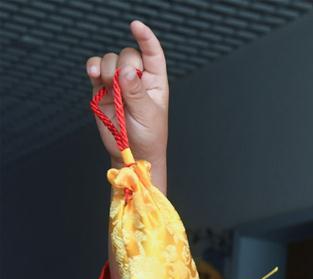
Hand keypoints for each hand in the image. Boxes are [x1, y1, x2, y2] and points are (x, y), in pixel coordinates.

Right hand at [86, 20, 167, 189]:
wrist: (131, 153)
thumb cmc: (148, 137)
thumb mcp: (147, 116)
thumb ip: (136, 93)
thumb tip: (128, 71)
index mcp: (155, 82)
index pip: (153, 54)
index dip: (145, 38)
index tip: (135, 26)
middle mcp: (137, 79)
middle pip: (128, 55)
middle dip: (123, 65)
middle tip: (123, 86)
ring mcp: (118, 82)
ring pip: (109, 59)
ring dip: (107, 69)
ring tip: (109, 87)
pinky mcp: (102, 88)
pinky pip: (95, 68)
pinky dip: (92, 67)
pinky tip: (93, 75)